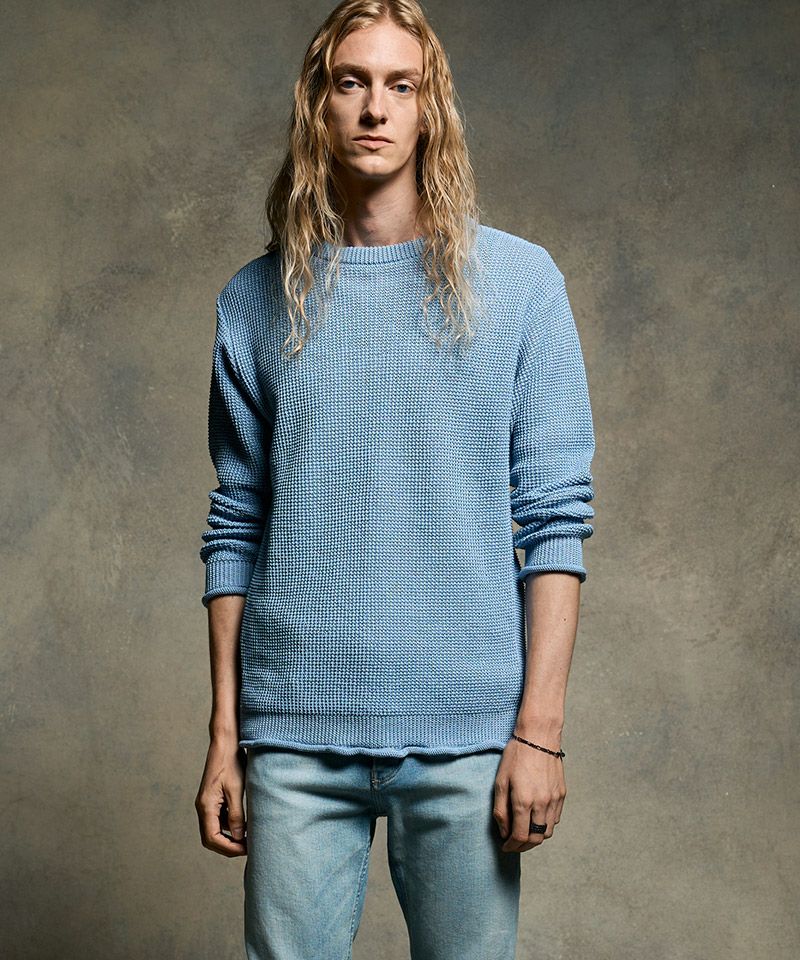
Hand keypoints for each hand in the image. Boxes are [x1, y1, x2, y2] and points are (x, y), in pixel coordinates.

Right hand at [195, 735, 247, 856]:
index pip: (212, 838)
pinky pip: (219, 819)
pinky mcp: (213, 798)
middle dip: (228, 846)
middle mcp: (203, 807)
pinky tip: (244, 823)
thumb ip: (236, 815)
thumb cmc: (231, 763)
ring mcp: (207, 803)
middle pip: (210, 838)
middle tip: (247, 848)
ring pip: (215, 829)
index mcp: (206, 806)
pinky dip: (230, 825)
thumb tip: (239, 838)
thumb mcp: (236, 790)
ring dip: (229, 837)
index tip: (245, 850)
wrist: (225, 743)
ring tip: (248, 838)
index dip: (228, 848)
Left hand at [492, 735, 565, 851]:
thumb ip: (500, 809)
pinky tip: (536, 819)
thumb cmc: (516, 755)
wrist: (539, 736)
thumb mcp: (500, 781)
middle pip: (536, 839)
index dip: (512, 846)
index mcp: (523, 802)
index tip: (505, 847)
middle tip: (514, 844)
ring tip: (524, 833)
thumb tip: (504, 831)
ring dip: (535, 838)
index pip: (520, 837)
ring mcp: (554, 799)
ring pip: (547, 831)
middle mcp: (542, 804)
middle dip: (523, 847)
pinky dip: (545, 825)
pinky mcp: (562, 794)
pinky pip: (555, 818)